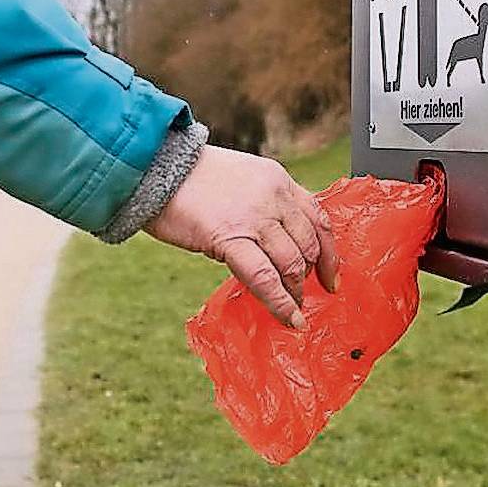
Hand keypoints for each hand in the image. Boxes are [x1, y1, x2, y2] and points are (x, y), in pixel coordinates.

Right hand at [145, 145, 337, 328]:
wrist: (156, 168)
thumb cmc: (191, 177)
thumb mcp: (241, 178)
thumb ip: (264, 204)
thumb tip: (275, 244)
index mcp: (277, 179)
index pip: (318, 217)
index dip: (329, 250)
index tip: (331, 273)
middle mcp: (273, 196)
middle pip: (309, 244)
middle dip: (313, 275)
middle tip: (309, 295)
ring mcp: (254, 218)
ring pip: (292, 263)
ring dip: (297, 291)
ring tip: (295, 308)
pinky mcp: (230, 238)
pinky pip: (265, 278)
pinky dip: (281, 303)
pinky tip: (289, 318)